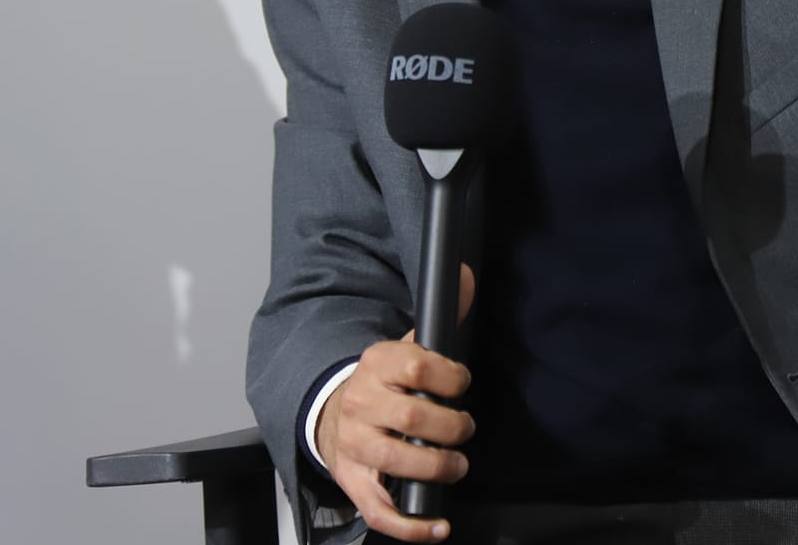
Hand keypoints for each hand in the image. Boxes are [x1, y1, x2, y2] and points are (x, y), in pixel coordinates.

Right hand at [316, 265, 477, 541]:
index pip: (417, 366)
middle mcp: (360, 404)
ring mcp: (354, 446)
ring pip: (397, 461)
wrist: (333, 413)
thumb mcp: (406, 345)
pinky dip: (411, 525)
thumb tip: (464, 277)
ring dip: (436, 466)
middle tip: (464, 429)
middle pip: (413, 417)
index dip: (450, 377)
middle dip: (452, 426)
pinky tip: (438, 526)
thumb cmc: (383, 383)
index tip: (462, 384)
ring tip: (456, 464)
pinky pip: (380, 510)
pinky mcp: (354, 482)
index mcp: (375, 364)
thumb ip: (440, 316)